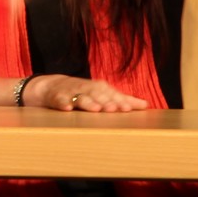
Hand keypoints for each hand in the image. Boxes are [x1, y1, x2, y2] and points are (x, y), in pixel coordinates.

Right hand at [26, 74, 148, 112]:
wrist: (51, 86)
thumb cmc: (83, 92)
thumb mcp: (102, 94)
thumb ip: (123, 99)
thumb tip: (146, 105)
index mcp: (99, 88)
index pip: (111, 94)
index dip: (120, 100)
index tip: (129, 108)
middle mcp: (87, 88)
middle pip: (97, 95)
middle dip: (106, 101)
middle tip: (114, 109)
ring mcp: (71, 92)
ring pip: (81, 97)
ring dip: (88, 102)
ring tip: (96, 109)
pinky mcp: (57, 97)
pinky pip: (60, 100)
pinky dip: (63, 103)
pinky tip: (68, 108)